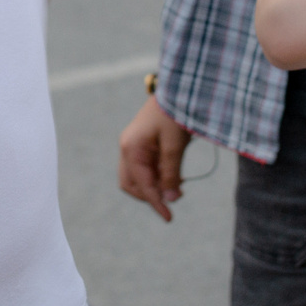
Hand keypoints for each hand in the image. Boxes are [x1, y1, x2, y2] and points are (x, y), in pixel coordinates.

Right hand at [119, 96, 191, 221]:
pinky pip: (145, 169)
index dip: (155, 203)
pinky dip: (158, 177)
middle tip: (174, 199)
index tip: (169, 218)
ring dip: (155, 187)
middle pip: (132, 184)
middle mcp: (128, 149)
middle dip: (150, 196)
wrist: (177, 88)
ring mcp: (133, 147)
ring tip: (178, 188)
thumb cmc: (174, 114)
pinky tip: (174, 177)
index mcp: (131, 149)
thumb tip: (171, 199)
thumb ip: (171, 173)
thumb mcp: (175, 145)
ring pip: (137, 178)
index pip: (142, 185)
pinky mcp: (142, 145)